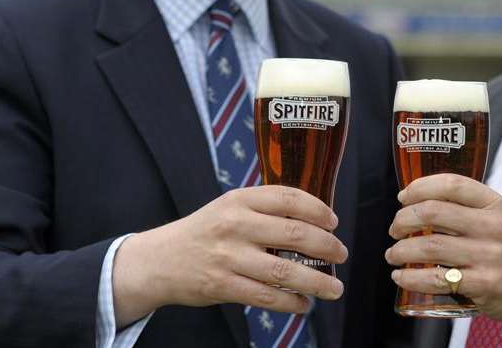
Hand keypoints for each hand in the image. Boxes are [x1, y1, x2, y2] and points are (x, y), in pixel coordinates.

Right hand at [113, 185, 346, 326]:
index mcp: (239, 200)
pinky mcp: (222, 285)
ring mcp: (228, 257)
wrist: (160, 260)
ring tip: (334, 288)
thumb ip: (264, 208)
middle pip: (294, 233)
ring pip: (283, 271)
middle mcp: (235, 225)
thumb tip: (313, 216)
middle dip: (326, 246)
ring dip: (316, 282)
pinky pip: (265, 296)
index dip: (318, 209)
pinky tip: (304, 304)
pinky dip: (290, 302)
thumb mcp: (229, 206)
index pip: (288, 198)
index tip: (334, 222)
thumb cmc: (205, 231)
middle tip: (341, 254)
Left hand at [385, 174, 501, 329]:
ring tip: (393, 254)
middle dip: (402, 219)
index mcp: (493, 204)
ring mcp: (488, 256)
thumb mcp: (497, 218)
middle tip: (394, 228)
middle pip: (432, 212)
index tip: (403, 197)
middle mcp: (491, 226)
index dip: (419, 187)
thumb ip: (465, 208)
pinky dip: (410, 278)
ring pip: (429, 246)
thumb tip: (416, 202)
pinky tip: (401, 277)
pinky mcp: (483, 285)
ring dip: (400, 251)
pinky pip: (436, 279)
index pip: (450, 184)